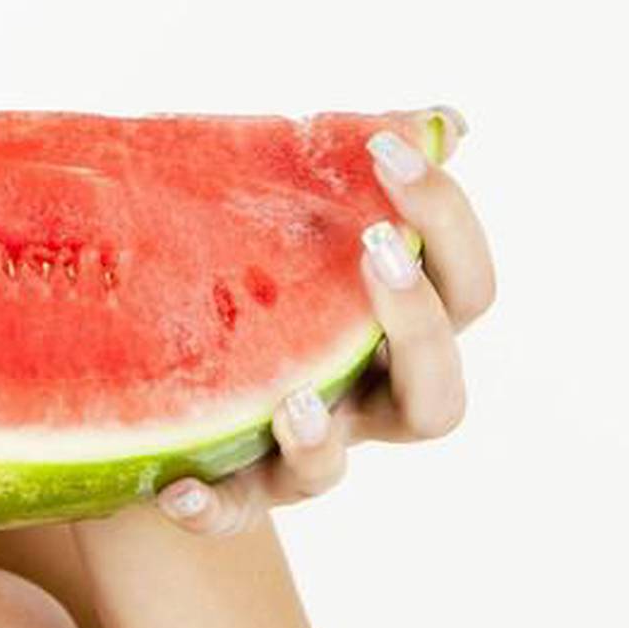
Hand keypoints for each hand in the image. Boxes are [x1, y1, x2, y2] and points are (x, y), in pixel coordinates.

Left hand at [152, 105, 495, 536]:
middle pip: (437, 398)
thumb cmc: (256, 278)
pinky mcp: (230, 490)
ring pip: (336, 469)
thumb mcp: (296, 220)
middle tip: (373, 248)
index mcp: (395, 333)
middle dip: (415, 322)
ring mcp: (300, 454)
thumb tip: (446, 115)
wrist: (162, 373)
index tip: (391, 146)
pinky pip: (229, 512)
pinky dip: (210, 506)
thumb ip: (355, 175)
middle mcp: (364, 404)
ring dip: (320, 436)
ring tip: (290, 396)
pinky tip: (174, 488)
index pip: (466, 292)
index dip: (446, 224)